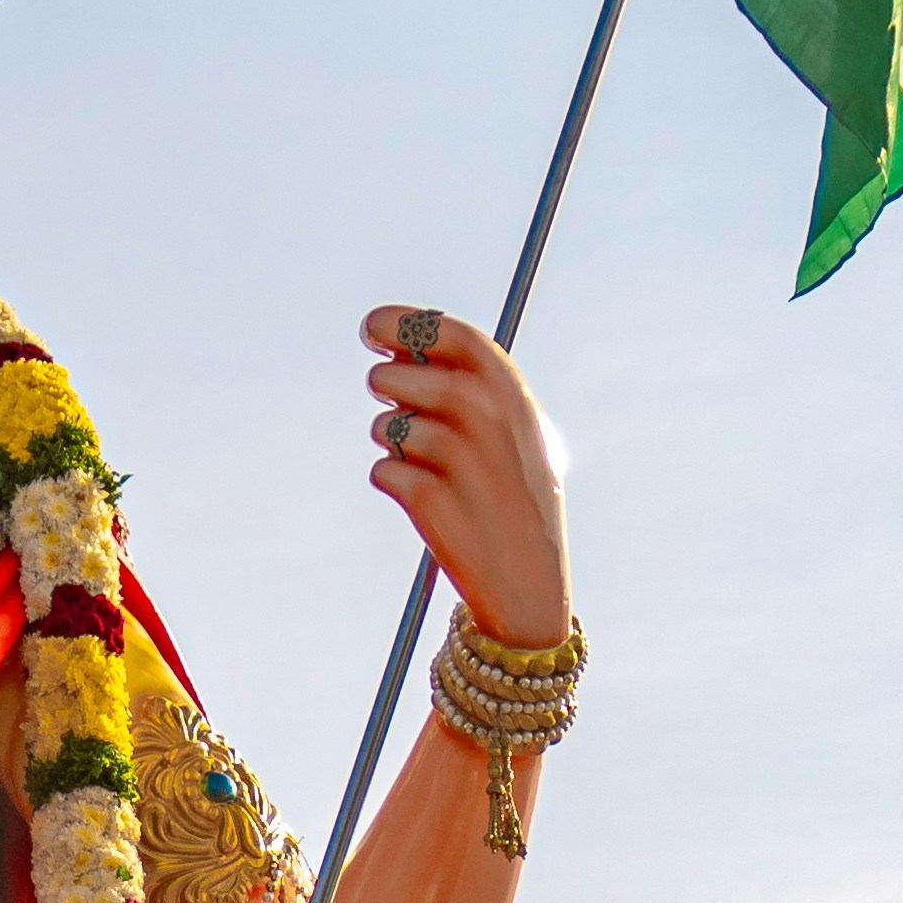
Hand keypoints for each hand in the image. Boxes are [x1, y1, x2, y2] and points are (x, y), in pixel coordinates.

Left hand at [363, 307, 570, 645]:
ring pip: (386, 426)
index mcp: (510, 391)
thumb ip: (468, 385)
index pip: (445, 334)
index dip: (400, 323)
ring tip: (427, 464)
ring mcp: (457, 458)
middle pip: (397, 376)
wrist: (531, 579)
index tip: (372, 329)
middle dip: (385, 386)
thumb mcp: (515, 430)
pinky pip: (382, 471)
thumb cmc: (516, 493)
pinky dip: (394, 483)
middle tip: (395, 402)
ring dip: (391, 441)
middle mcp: (485, 416)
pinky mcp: (428, 500)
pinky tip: (427, 501)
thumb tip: (398, 350)